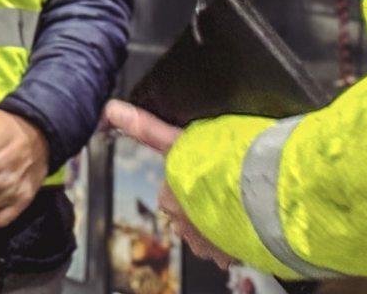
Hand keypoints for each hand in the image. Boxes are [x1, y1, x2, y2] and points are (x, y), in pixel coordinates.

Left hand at [106, 102, 232, 269]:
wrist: (256, 197)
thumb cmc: (216, 168)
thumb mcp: (177, 139)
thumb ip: (146, 128)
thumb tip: (111, 110)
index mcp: (170, 197)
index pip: (171, 191)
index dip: (188, 179)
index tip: (201, 175)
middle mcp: (183, 224)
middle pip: (188, 212)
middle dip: (201, 202)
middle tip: (220, 186)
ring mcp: (206, 243)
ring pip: (208, 232)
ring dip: (218, 221)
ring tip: (236, 201)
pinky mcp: (228, 256)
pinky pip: (227, 249)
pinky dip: (235, 238)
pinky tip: (247, 221)